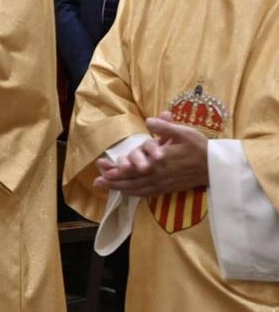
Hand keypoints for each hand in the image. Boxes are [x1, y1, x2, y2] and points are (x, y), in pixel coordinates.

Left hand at [94, 111, 209, 196]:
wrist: (217, 167)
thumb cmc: (200, 147)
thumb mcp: (184, 132)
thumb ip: (166, 127)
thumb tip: (149, 121)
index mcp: (160, 160)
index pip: (134, 167)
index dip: (117, 168)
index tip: (102, 166)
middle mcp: (159, 174)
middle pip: (132, 180)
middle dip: (113, 180)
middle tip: (97, 181)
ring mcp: (163, 183)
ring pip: (137, 188)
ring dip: (120, 188)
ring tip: (104, 187)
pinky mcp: (168, 188)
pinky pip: (148, 193)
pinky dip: (134, 193)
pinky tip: (126, 192)